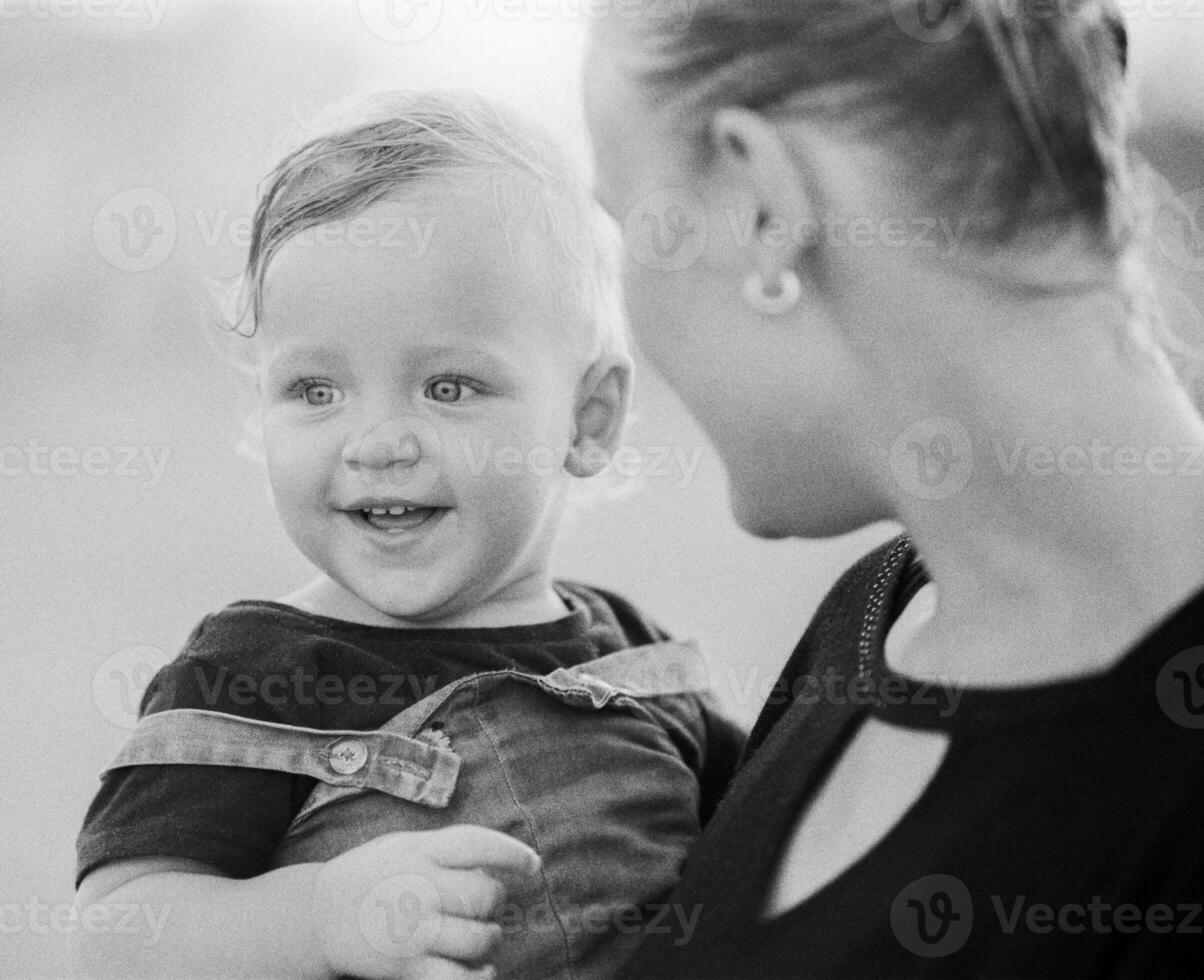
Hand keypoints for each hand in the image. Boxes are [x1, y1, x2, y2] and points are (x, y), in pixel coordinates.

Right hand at [311, 825, 540, 979]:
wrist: (320, 915)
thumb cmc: (372, 874)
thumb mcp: (404, 844)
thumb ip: (446, 850)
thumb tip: (495, 863)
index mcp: (420, 851)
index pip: (476, 844)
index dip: (511, 853)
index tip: (533, 865)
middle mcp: (419, 887)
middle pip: (485, 895)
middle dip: (496, 902)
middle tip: (487, 904)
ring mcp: (413, 930)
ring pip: (480, 938)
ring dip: (491, 940)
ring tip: (482, 936)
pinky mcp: (407, 967)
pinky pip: (458, 978)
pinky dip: (479, 978)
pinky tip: (482, 971)